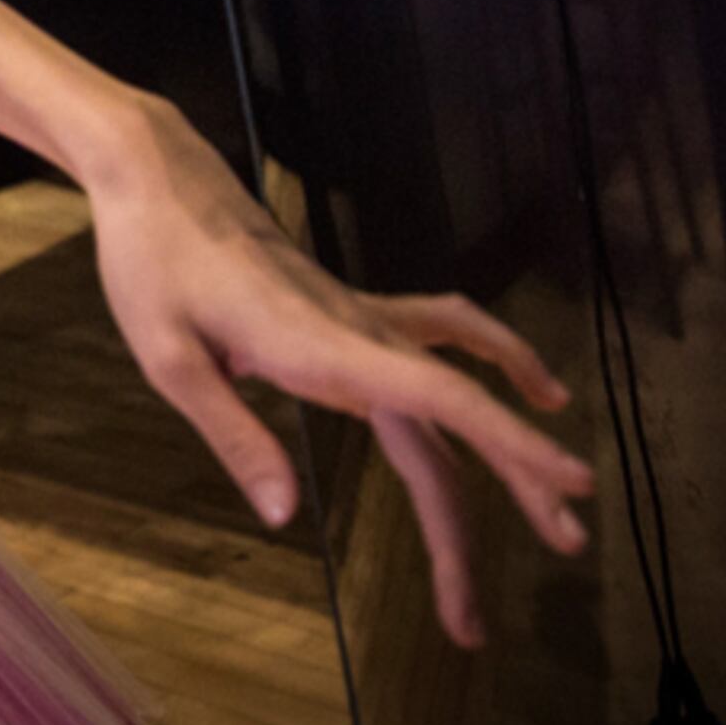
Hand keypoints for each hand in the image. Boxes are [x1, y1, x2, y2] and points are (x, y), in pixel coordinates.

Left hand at [81, 94, 588, 645]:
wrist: (158, 178)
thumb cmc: (152, 261)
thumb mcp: (168, 357)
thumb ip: (233, 434)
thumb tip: (285, 515)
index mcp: (321, 348)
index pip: (440, 398)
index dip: (510, 440)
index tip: (572, 480)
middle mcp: (358, 334)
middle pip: (454, 419)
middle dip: (515, 485)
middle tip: (571, 547)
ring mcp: (362, 320)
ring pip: (450, 396)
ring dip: (505, 451)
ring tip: (556, 513)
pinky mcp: (351, 314)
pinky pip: (440, 340)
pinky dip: (495, 359)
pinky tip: (532, 386)